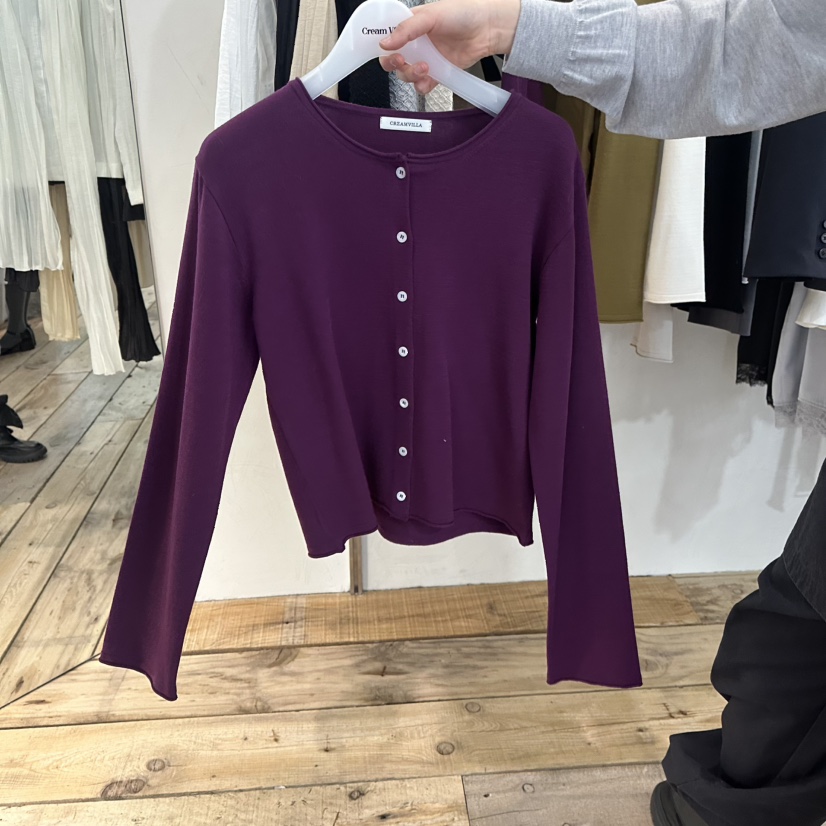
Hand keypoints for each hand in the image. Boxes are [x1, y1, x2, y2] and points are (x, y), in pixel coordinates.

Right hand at [378, 0, 520, 95]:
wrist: (487, 29)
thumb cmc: (463, 13)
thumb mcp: (431, 16)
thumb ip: (406, 29)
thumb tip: (385, 43)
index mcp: (410, 26)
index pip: (387, 38)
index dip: (383, 47)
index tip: (386, 51)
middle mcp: (416, 43)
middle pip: (394, 61)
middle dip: (395, 65)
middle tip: (402, 61)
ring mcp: (426, 59)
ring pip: (406, 75)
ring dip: (411, 75)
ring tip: (425, 67)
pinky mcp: (437, 73)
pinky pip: (422, 85)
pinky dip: (423, 85)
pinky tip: (429, 78)